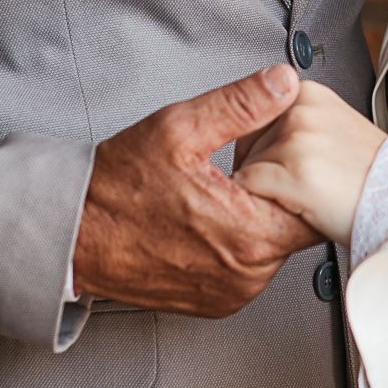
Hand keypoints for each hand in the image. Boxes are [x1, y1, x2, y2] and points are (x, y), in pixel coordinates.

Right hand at [72, 65, 317, 317]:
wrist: (72, 237)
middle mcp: (247, 275)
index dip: (305, 173)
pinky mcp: (217, 304)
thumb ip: (240, 105)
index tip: (287, 155)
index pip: (315, 205)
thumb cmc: (116, 189)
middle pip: (296, 225)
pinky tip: (212, 219)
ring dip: (259, 218)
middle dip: (280, 193)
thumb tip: (283, 83)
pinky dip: (238, 242)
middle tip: (247, 168)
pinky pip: (248, 267)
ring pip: (273, 246)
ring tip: (224, 192)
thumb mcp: (178, 130)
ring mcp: (232, 294)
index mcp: (248, 235)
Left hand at [238, 81, 385, 246]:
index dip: (265, 149)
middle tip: (307, 179)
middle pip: (245, 143)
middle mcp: (300, 109)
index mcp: (307, 93)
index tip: (296, 162)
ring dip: (269, 188)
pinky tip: (301, 202)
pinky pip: (251, 188)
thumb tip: (253, 129)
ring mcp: (298, 139)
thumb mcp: (331, 127)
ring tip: (310, 190)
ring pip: (248, 167)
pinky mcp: (296, 171)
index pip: (253, 118)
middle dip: (264, 167)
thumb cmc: (368, 174)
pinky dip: (266, 202)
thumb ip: (294, 120)